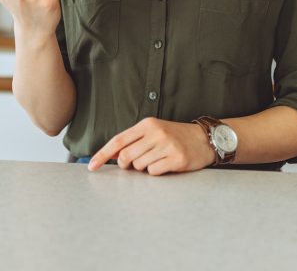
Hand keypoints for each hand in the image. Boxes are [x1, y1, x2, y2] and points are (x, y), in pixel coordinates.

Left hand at [87, 118, 216, 174]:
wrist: (204, 139)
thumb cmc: (174, 136)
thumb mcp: (153, 132)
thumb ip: (133, 141)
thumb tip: (110, 155)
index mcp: (146, 125)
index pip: (118, 141)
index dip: (103, 154)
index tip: (92, 166)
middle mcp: (156, 133)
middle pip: (126, 156)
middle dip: (126, 165)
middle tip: (134, 164)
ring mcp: (167, 145)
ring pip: (139, 166)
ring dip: (144, 168)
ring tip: (156, 160)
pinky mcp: (177, 158)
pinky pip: (154, 172)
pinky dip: (156, 172)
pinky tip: (165, 164)